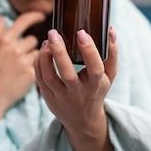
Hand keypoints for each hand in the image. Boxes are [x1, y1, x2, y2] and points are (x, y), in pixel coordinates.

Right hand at [0, 12, 43, 133]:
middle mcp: (14, 49)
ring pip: (38, 53)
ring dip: (33, 59)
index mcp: (3, 41)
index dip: (34, 16)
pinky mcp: (31, 73)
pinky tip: (24, 76)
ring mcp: (23, 61)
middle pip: (33, 40)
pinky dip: (35, 70)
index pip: (23, 21)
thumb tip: (2, 18)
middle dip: (29, 47)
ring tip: (20, 70)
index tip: (41, 15)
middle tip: (18, 60)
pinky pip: (40, 65)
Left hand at [34, 27, 117, 146]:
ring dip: (44, 57)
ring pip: (49, 77)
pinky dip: (38, 63)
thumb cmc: (96, 91)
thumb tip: (110, 30)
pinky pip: (39, 79)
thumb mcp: (109, 75)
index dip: (89, 50)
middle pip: (67, 73)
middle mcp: (78, 92)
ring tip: (47, 41)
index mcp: (95, 85)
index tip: (82, 32)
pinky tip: (42, 51)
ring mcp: (61, 97)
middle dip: (59, 51)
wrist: (82, 120)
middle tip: (54, 33)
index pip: (94, 68)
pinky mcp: (48, 97)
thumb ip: (112, 53)